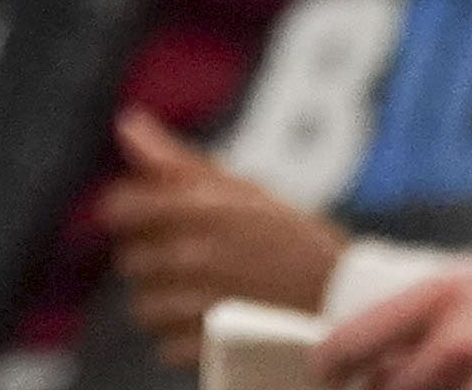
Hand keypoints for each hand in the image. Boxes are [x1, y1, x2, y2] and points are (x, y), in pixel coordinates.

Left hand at [95, 113, 345, 354]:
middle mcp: (198, 254)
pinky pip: (166, 347)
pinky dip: (182, 342)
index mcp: (203, 209)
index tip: (146, 224)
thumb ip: (177, 162)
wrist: (351, 301)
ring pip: (144, 307)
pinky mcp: (216, 346)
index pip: (121, 208)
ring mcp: (205, 302)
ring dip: (163, 306)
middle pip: (131, 261)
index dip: (129, 217)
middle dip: (153, 262)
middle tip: (190, 264)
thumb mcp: (245, 191)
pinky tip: (212, 326)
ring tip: (200, 297)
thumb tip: (126, 124)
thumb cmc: (297, 241)